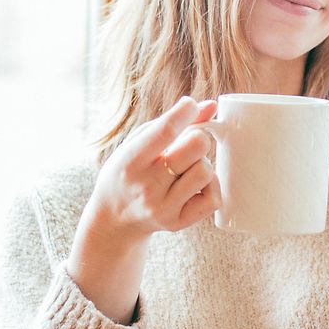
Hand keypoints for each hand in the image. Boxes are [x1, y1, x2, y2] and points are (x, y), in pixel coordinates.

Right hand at [88, 96, 222, 239]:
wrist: (114, 219)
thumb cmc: (128, 171)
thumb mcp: (138, 142)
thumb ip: (172, 122)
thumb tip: (211, 106)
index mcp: (131, 161)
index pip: (166, 130)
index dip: (186, 112)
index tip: (189, 107)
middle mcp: (146, 186)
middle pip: (196, 146)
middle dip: (198, 137)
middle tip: (188, 143)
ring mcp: (163, 208)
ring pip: (206, 171)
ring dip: (202, 163)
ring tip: (187, 167)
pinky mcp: (178, 223)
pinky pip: (214, 198)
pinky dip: (210, 187)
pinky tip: (194, 185)